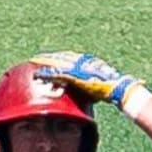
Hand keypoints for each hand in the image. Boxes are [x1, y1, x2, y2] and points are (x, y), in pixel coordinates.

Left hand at [30, 51, 144, 108]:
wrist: (117, 88)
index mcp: (88, 61)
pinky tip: (39, 74)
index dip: (60, 57)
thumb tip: (93, 95)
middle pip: (62, 57)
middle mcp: (82, 61)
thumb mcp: (100, 85)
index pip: (70, 57)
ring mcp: (78, 67)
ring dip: (45, 63)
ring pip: (57, 63)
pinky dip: (47, 74)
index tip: (51, 58)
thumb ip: (93, 86)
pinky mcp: (75, 75)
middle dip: (49, 58)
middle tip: (37, 58)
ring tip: (34, 63)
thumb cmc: (112, 88)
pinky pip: (58, 74)